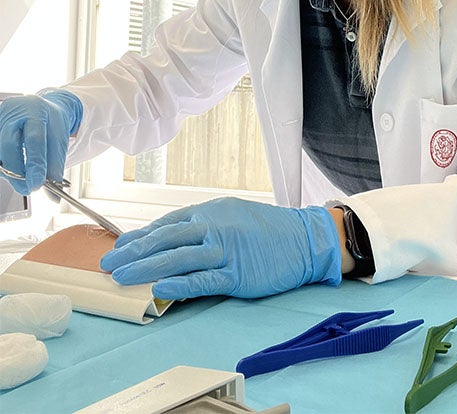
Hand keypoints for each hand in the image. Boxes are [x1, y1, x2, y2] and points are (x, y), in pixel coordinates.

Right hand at [0, 91, 82, 193]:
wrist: (39, 108)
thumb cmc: (49, 124)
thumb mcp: (59, 139)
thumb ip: (55, 167)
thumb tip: (53, 196)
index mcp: (36, 110)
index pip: (35, 140)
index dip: (35, 165)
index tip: (38, 184)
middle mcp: (13, 111)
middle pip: (9, 145)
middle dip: (18, 172)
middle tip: (28, 188)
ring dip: (9, 171)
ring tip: (22, 178)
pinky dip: (3, 166)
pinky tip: (13, 167)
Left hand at [100, 197, 341, 299]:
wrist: (304, 239)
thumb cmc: (267, 229)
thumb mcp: (232, 215)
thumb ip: (203, 224)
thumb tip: (171, 236)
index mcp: (211, 211)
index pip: (167, 224)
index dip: (140, 236)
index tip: (117, 246)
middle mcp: (214, 226)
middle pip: (166, 239)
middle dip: (133, 252)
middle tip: (108, 264)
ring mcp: (226, 249)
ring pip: (178, 258)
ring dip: (146, 267)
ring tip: (122, 277)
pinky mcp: (238, 273)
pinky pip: (204, 279)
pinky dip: (180, 283)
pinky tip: (158, 288)